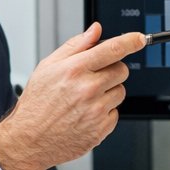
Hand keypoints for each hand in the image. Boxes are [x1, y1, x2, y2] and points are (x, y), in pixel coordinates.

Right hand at [0, 23, 146, 169]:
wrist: (29, 139)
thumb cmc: (37, 103)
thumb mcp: (48, 67)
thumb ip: (76, 45)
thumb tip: (96, 30)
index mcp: (75, 69)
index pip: (113, 49)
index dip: (131, 41)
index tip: (140, 39)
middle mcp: (88, 89)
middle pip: (122, 70)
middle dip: (112, 70)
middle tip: (92, 78)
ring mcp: (96, 110)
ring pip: (120, 92)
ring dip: (108, 92)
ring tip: (85, 99)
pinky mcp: (101, 128)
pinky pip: (115, 113)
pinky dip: (105, 112)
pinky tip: (85, 114)